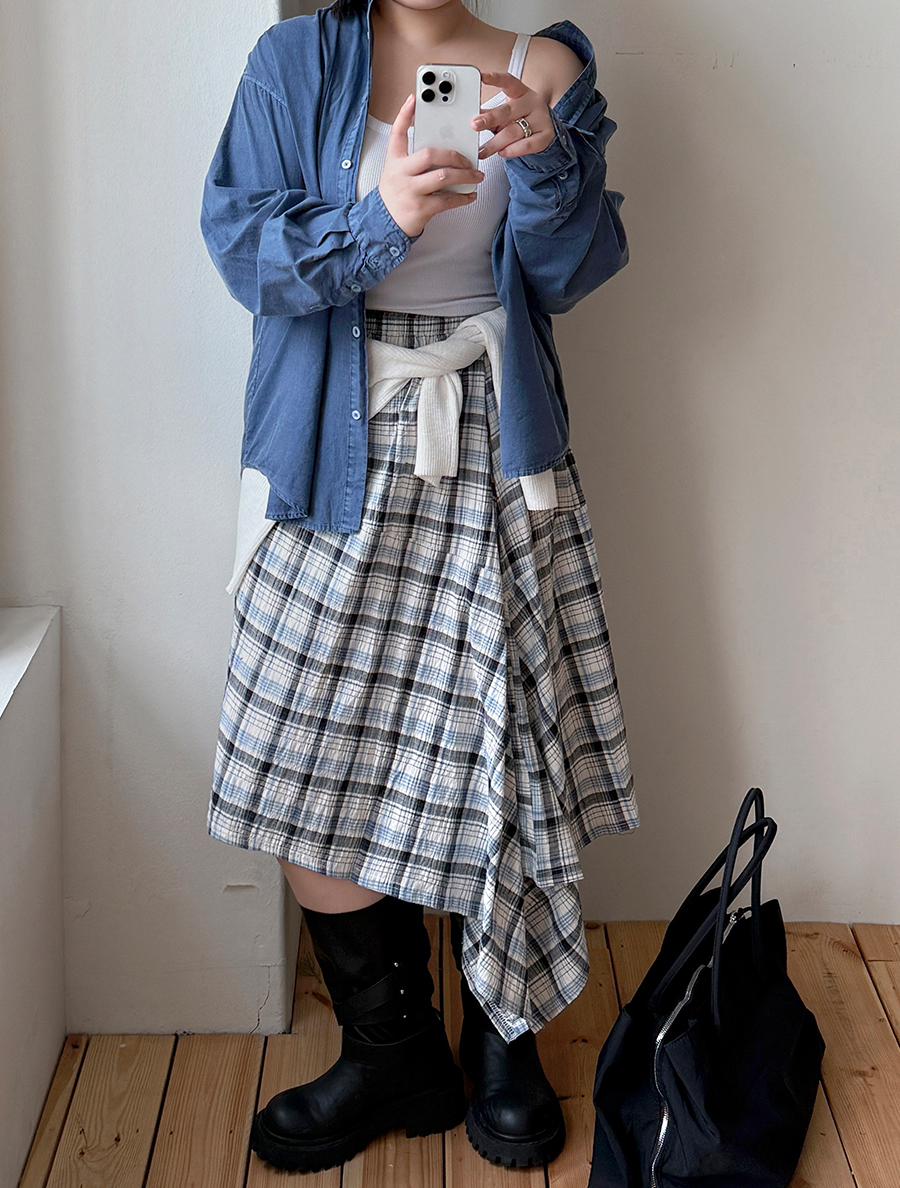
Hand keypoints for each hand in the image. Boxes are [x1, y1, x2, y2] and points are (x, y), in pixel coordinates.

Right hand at [378, 94, 484, 237]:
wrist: (384, 224)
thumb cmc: (395, 196)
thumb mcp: (396, 172)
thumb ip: (413, 159)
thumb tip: (443, 150)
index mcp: (395, 161)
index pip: (397, 132)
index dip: (405, 113)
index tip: (415, 98)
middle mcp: (401, 173)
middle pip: (430, 154)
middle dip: (454, 155)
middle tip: (467, 158)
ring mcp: (411, 191)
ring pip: (443, 176)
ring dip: (464, 175)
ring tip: (476, 176)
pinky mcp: (420, 209)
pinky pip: (447, 200)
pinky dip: (462, 197)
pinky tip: (470, 194)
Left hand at [473, 71, 555, 159]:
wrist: (543, 131)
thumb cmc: (521, 119)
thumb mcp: (505, 114)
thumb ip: (490, 114)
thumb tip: (473, 118)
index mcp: (521, 92)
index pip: (508, 82)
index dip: (496, 79)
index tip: (482, 77)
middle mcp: (532, 103)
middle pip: (508, 111)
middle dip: (490, 119)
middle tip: (474, 125)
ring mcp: (540, 119)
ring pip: (514, 131)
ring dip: (495, 143)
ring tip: (482, 150)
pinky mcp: (545, 136)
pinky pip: (526, 145)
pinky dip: (512, 150)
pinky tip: (502, 153)